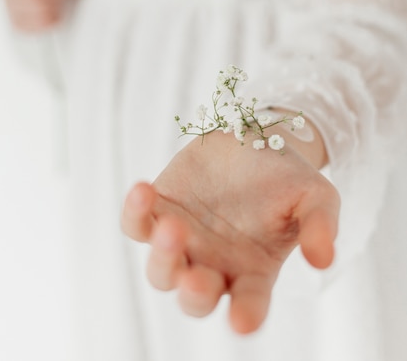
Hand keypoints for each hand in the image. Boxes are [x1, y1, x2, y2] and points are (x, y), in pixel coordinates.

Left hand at [121, 130, 339, 333]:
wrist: (255, 137)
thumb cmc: (288, 176)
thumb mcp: (316, 196)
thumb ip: (320, 226)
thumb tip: (323, 259)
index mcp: (254, 271)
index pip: (249, 305)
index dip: (245, 316)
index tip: (242, 321)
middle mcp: (215, 264)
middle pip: (195, 298)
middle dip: (194, 293)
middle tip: (197, 277)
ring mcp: (183, 241)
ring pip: (161, 272)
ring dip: (163, 256)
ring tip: (173, 226)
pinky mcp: (159, 210)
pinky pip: (137, 225)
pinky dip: (134, 213)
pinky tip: (143, 190)